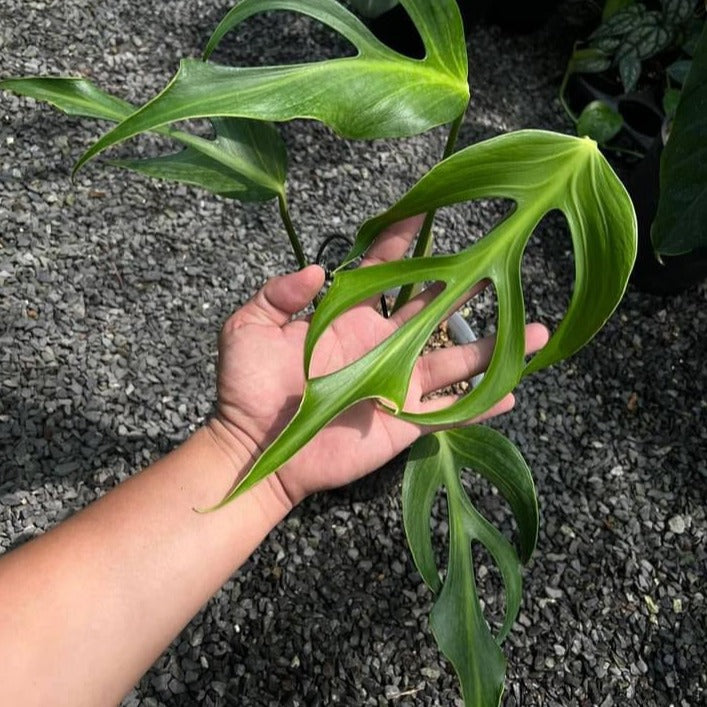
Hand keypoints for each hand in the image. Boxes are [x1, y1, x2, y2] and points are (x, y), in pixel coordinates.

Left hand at [211, 217, 548, 505]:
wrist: (255, 446)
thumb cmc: (246, 388)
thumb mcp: (249, 327)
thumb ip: (280, 293)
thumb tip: (318, 268)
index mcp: (348, 318)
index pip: (384, 271)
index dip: (402, 241)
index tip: (424, 211)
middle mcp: (382, 345)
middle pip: (434, 308)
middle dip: (465, 285)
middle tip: (500, 260)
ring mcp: (398, 383)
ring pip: (455, 357)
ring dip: (494, 344)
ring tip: (537, 326)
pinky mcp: (406, 421)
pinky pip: (452, 410)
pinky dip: (483, 401)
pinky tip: (513, 389)